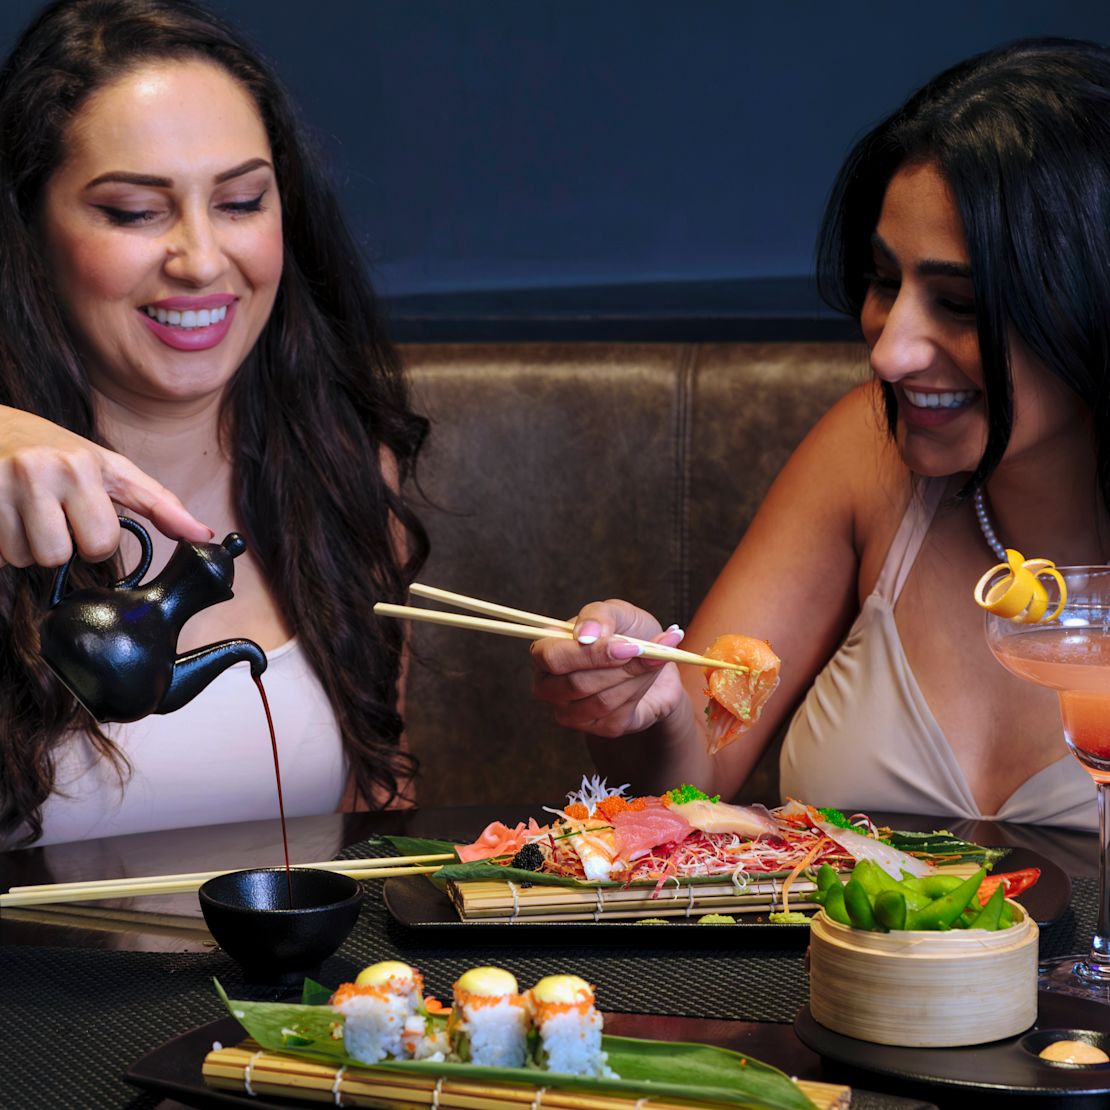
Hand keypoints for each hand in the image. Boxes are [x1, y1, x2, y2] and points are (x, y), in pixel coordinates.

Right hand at [0, 406, 211, 567]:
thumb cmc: (57, 451)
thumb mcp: (111, 469)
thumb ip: (158, 503)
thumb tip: (204, 534)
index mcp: (82, 466)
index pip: (101, 543)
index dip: (96, 544)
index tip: (88, 523)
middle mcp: (40, 472)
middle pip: (57, 557)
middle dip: (59, 549)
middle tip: (54, 520)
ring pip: (20, 559)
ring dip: (24, 547)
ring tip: (26, 515)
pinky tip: (4, 515)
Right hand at [530, 599, 688, 737]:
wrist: (655, 660)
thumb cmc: (627, 632)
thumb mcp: (616, 612)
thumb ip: (598, 616)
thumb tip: (586, 634)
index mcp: (545, 651)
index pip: (552, 658)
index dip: (589, 654)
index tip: (625, 645)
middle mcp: (549, 685)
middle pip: (576, 683)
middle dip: (618, 666)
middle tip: (645, 648)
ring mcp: (569, 711)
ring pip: (600, 700)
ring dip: (632, 677)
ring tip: (651, 658)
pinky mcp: (597, 727)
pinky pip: (617, 715)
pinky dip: (639, 691)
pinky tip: (647, 676)